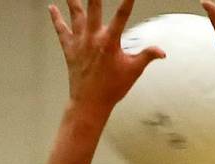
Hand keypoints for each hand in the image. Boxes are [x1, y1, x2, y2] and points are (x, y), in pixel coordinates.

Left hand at [49, 0, 164, 114]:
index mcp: (110, 42)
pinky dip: (56, 19)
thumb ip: (147, 57)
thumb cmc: (112, 88)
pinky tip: (52, 8)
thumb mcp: (133, 71)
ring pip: (75, 14)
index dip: (126, 2)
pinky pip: (61, 30)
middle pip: (93, 7)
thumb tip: (162, 52)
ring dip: (73, 0)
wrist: (90, 102)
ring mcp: (80, 41)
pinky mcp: (69, 48)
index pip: (121, 16)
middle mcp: (93, 37)